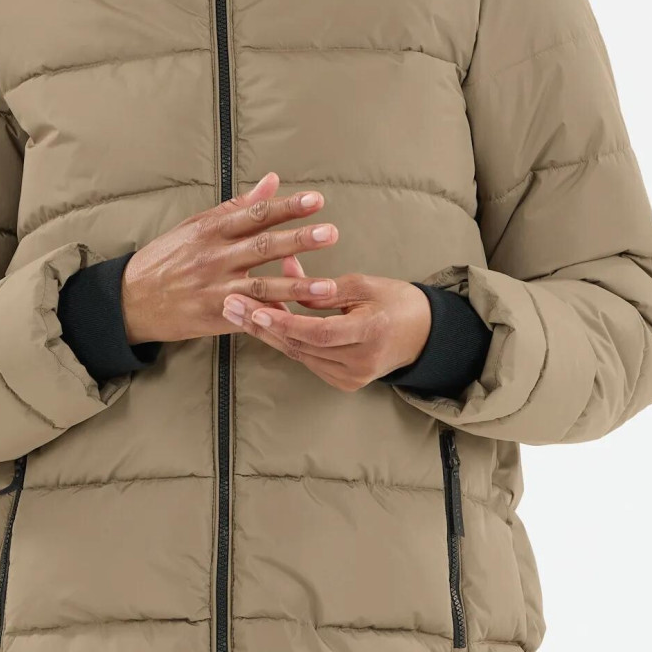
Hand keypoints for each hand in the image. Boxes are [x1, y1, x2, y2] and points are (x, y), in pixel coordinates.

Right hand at [119, 171, 342, 344]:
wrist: (131, 299)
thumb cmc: (166, 258)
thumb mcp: (196, 225)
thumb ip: (237, 205)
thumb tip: (273, 180)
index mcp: (212, 229)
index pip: (255, 214)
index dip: (287, 207)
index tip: (316, 200)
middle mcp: (215, 256)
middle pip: (263, 246)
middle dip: (299, 240)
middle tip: (330, 233)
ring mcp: (216, 288)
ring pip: (262, 285)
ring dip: (297, 286)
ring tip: (328, 286)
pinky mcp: (215, 315)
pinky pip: (251, 314)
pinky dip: (274, 316)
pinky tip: (299, 318)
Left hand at [220, 265, 432, 391]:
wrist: (422, 335)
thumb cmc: (396, 301)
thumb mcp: (363, 285)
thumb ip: (322, 284)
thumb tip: (284, 269)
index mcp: (371, 335)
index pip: (319, 333)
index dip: (285, 322)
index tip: (255, 307)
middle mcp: (359, 363)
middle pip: (302, 346)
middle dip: (262, 324)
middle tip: (229, 303)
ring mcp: (351, 378)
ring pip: (299, 354)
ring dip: (266, 332)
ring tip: (236, 310)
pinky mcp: (343, 382)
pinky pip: (306, 359)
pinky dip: (284, 340)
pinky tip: (260, 324)